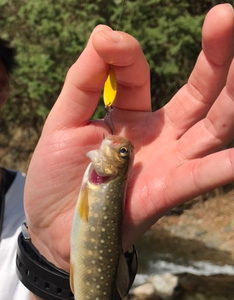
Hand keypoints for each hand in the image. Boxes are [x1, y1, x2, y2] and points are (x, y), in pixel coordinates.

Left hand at [24, 4, 233, 269]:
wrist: (50, 231)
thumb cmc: (58, 180)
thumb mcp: (63, 122)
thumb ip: (85, 80)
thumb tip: (106, 32)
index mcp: (130, 117)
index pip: (137, 73)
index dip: (126, 53)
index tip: (110, 42)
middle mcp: (157, 138)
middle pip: (197, 95)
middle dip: (215, 58)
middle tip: (227, 16)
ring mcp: (165, 166)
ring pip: (209, 129)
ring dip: (230, 102)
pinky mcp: (162, 196)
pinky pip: (195, 180)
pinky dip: (218, 170)